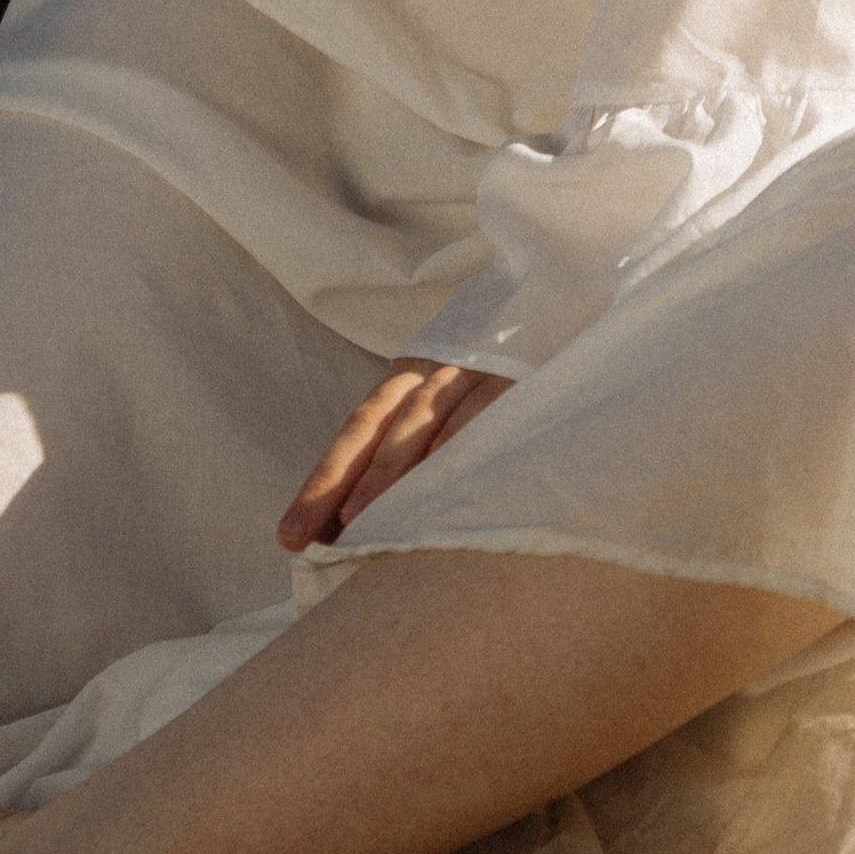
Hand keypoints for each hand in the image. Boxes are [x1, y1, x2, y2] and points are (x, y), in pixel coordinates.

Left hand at [279, 357, 510, 551]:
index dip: (322, 481)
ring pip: (421, 422)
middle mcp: (437, 372)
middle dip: (333, 484)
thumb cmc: (508, 400)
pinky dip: (456, 450)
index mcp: (415, 381)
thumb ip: (415, 461)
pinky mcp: (519, 381)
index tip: (289, 537)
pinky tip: (438, 492)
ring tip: (356, 524)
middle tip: (298, 538)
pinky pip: (482, 416)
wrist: (565, 315)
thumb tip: (357, 533)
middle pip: (374, 427)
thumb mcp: (456, 415)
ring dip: (388, 475)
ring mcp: (477, 373)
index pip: (358, 430)